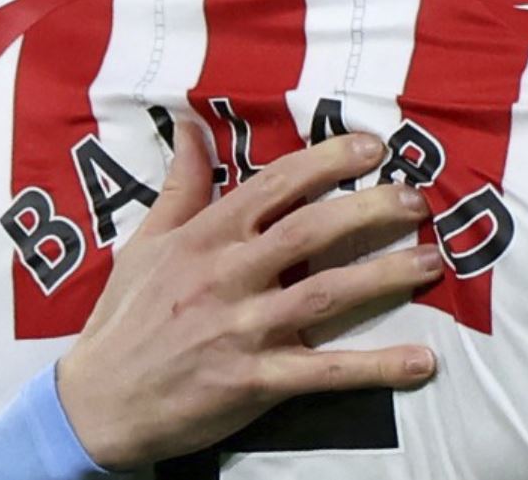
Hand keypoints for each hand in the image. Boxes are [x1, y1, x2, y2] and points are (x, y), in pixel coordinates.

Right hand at [54, 128, 440, 470]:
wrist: (97, 403)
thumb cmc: (125, 318)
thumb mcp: (146, 242)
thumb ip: (181, 185)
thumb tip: (191, 124)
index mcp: (204, 238)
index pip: (273, 186)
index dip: (326, 162)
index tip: (372, 146)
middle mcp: (227, 276)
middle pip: (309, 232)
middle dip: (368, 210)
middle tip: (415, 198)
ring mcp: (242, 330)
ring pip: (325, 295)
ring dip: (384, 276)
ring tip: (431, 261)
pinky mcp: (254, 382)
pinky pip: (324, 372)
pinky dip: (375, 367)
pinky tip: (420, 361)